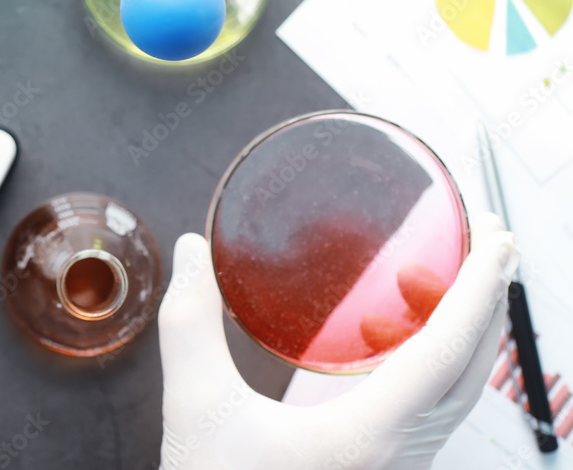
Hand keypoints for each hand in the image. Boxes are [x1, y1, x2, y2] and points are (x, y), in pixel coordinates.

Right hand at [158, 213, 518, 469]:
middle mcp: (399, 456)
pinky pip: (433, 408)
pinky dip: (436, 359)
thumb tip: (189, 252)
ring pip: (458, 392)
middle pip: (471, 370)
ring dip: (462, 329)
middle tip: (483, 241)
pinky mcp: (384, 468)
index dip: (478, 289)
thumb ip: (190, 323)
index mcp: (366, 437)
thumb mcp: (196, 407)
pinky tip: (396, 337)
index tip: (496, 239)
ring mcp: (397, 466)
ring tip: (439, 278)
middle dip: (485, 299)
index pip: (446, 353)